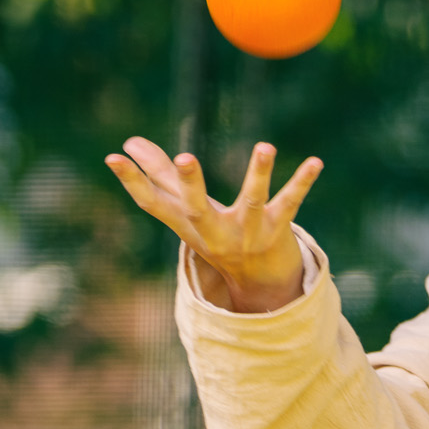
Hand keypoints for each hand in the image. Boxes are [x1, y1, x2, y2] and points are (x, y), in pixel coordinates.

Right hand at [104, 136, 322, 314]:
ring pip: (253, 201)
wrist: (260, 285)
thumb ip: (159, 176)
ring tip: (266, 146)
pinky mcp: (278, 229)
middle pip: (198, 208)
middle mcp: (215, 231)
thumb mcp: (186, 212)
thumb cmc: (217, 238)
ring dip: (258, 174)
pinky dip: (303, 182)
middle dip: (191, 184)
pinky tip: (316, 162)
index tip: (112, 157)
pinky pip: (291, 202)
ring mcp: (248, 232)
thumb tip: (126, 144)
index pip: (154, 203)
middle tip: (185, 157)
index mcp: (189, 224)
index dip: (132, 182)